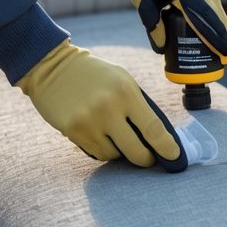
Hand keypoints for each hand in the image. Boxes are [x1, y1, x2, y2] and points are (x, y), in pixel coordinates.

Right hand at [17, 40, 184, 167]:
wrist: (52, 67)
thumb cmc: (94, 74)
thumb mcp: (122, 79)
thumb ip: (138, 105)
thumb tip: (156, 138)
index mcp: (125, 91)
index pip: (153, 128)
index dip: (166, 147)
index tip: (174, 157)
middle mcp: (108, 108)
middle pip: (136, 151)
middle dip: (145, 159)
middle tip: (148, 158)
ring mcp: (89, 122)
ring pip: (115, 155)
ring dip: (119, 150)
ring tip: (112, 132)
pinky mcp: (72, 132)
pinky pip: (96, 153)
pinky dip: (102, 148)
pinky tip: (97, 132)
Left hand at [121, 0, 226, 55]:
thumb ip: (152, 24)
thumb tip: (162, 49)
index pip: (209, 22)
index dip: (219, 42)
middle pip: (221, 22)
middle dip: (222, 42)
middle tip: (217, 62)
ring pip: (219, 16)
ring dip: (218, 33)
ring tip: (212, 54)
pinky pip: (213, 9)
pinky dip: (214, 24)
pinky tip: (205, 36)